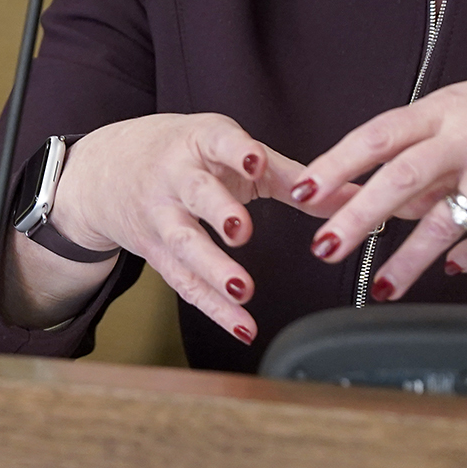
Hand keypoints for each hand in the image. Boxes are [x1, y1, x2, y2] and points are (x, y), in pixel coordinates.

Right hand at [4, 112, 355, 343]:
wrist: (105, 170)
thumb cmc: (183, 154)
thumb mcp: (229, 149)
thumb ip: (292, 175)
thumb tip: (361, 194)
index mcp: (199, 142)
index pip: (217, 140)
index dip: (235, 151)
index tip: (255, 159)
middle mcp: (175, 178)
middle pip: (195, 194)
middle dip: (218, 211)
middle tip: (241, 229)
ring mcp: (161, 215)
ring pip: (184, 244)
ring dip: (213, 268)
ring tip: (243, 290)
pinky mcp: (155, 251)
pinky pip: (184, 283)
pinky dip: (213, 307)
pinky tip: (242, 327)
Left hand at [287, 58, 466, 299]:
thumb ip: (420, 150)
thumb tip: (365, 192)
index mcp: (444, 110)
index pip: (376, 135)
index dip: (335, 163)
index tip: (300, 190)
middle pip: (401, 178)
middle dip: (357, 217)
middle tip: (323, 247)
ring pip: (446, 220)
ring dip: (409, 259)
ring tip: (380, 287)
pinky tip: (452, 270)